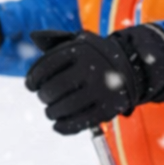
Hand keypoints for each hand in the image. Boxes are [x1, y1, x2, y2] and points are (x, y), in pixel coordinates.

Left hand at [25, 25, 163, 134]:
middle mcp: (92, 68)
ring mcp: (102, 89)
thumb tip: (34, 37)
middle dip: (44, 96)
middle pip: (54, 88)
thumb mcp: (81, 41)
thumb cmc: (97, 55)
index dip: (33, 78)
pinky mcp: (109, 108)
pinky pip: (81, 122)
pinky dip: (65, 127)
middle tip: (44, 98)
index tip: (31, 86)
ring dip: (52, 112)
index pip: (46, 66)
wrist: (132, 66)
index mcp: (81, 50)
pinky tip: (57, 125)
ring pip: (65, 107)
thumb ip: (57, 39)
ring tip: (51, 111)